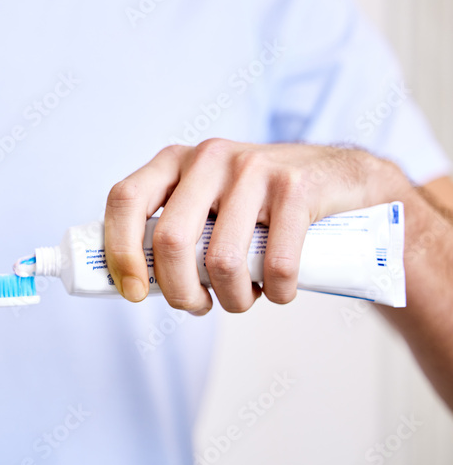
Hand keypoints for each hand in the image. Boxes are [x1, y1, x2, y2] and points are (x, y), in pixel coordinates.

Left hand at [104, 139, 409, 314]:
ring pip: (222, 261)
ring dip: (232, 299)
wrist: (344, 180)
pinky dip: (276, 292)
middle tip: (196, 306)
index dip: (120, 252)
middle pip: (171, 241)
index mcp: (176, 161)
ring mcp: (254, 167)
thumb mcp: (208, 204)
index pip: (125, 201)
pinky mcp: (296, 187)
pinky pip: (276, 264)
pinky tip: (279, 290)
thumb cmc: (262, 207)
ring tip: (241, 298)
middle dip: (179, 292)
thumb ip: (172, 230)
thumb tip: (129, 282)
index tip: (134, 293)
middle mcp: (209, 157)